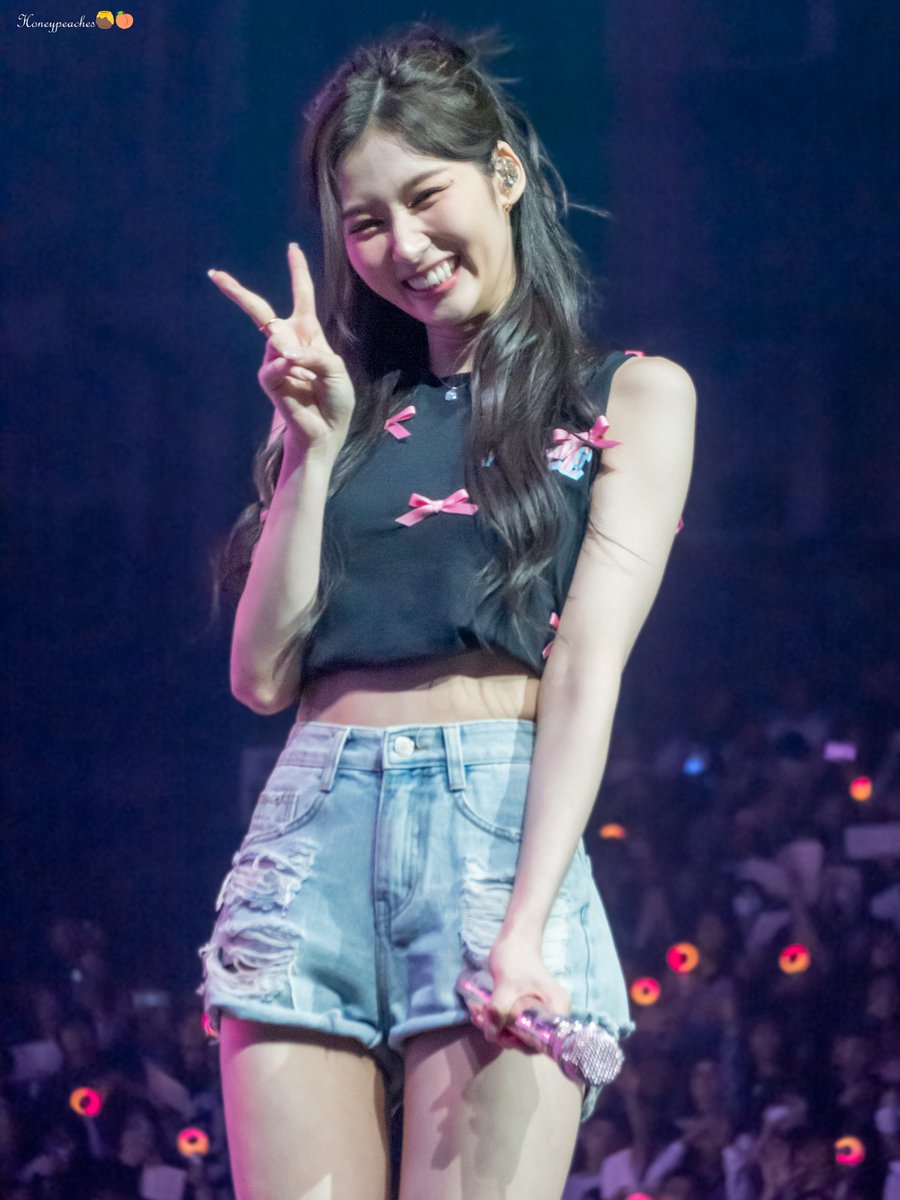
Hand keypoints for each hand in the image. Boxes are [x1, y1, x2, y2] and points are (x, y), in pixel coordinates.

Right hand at [208, 243, 355, 458]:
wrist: (326, 429)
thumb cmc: (335, 399)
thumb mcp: (336, 370)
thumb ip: (315, 355)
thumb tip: (284, 352)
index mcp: (308, 334)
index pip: (302, 297)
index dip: (298, 273)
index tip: (292, 249)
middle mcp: (288, 342)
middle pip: (260, 310)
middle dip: (238, 292)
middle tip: (215, 275)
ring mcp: (274, 360)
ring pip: (275, 339)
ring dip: (297, 354)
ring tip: (310, 376)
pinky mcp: (268, 379)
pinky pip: (273, 365)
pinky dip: (285, 367)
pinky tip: (294, 372)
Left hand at [475, 930, 570, 1051]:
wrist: (515, 938)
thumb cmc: (516, 958)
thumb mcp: (506, 985)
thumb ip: (499, 1011)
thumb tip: (491, 1034)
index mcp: (557, 1010)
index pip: (542, 1041)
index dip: (519, 1043)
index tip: (498, 1033)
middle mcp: (552, 1015)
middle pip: (527, 1038)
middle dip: (501, 1032)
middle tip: (481, 1020)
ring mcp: (539, 1012)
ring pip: (517, 1030)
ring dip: (495, 1025)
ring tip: (477, 1012)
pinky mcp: (527, 1007)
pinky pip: (512, 1021)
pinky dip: (496, 1018)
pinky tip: (480, 1010)